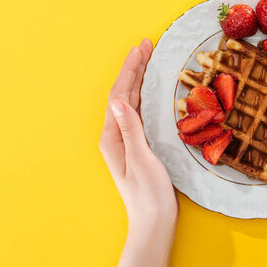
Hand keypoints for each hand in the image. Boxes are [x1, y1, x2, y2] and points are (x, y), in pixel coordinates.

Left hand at [99, 38, 177, 230]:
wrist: (153, 221)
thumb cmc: (149, 194)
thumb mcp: (142, 160)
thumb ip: (131, 130)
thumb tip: (119, 100)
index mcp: (113, 137)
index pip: (120, 95)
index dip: (130, 70)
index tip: (141, 49)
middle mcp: (115, 135)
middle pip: (122, 94)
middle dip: (133, 68)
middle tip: (146, 45)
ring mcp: (125, 140)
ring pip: (130, 101)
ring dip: (138, 79)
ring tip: (147, 59)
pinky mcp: (137, 145)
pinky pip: (138, 112)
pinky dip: (144, 95)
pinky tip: (150, 89)